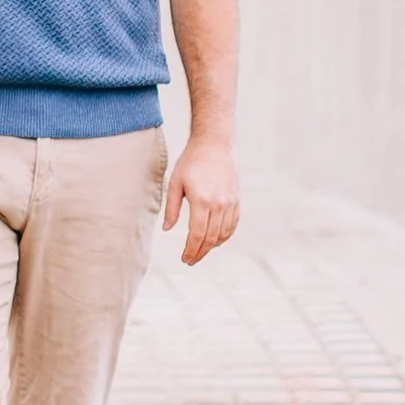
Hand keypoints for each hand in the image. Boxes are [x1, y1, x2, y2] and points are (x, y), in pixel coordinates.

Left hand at [162, 134, 239, 265]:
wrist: (214, 144)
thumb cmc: (191, 162)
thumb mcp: (175, 182)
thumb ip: (172, 208)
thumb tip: (167, 229)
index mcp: (201, 201)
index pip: (197, 235)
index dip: (191, 250)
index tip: (185, 259)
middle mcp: (218, 204)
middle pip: (210, 238)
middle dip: (200, 252)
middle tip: (191, 260)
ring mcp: (230, 202)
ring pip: (223, 234)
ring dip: (212, 246)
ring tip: (201, 251)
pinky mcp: (236, 199)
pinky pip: (233, 224)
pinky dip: (225, 236)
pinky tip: (216, 240)